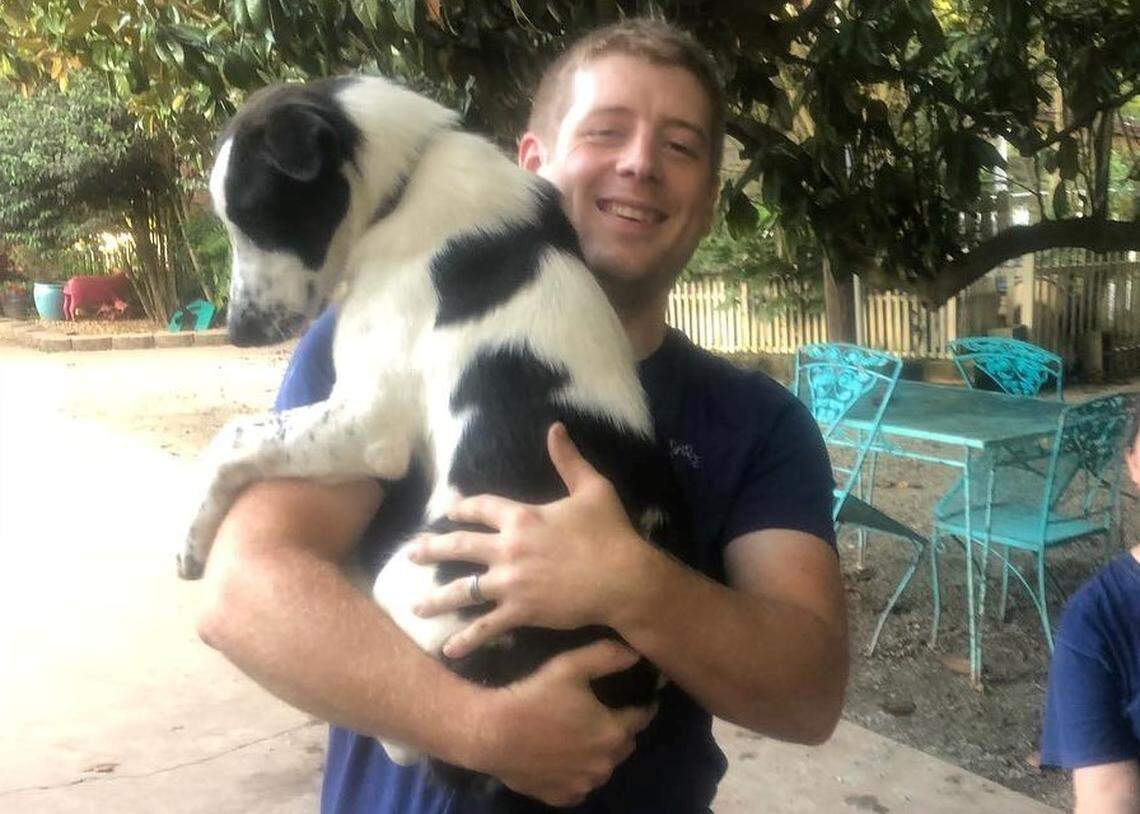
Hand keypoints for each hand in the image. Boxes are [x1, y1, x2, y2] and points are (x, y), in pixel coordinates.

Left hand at [410, 423, 650, 657]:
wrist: (624, 578)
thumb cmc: (611, 533)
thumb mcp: (592, 489)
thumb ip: (569, 459)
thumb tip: (555, 427)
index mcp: (522, 517)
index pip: (482, 508)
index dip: (462, 507)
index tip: (448, 510)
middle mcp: (508, 548)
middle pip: (460, 546)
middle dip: (432, 550)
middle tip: (410, 554)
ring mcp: (511, 582)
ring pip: (464, 590)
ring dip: (437, 599)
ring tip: (416, 607)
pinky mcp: (522, 611)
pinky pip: (487, 627)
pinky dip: (468, 639)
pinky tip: (449, 649)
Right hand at [470, 640, 655, 806]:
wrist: (491, 732)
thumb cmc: (534, 697)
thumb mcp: (570, 666)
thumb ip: (607, 657)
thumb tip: (636, 653)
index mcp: (612, 732)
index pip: (642, 717)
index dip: (643, 704)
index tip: (642, 696)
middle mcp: (603, 764)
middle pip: (625, 744)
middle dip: (621, 729)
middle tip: (605, 713)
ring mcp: (582, 784)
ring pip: (603, 767)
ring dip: (600, 754)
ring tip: (583, 736)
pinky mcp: (561, 797)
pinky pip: (579, 786)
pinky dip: (578, 774)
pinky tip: (565, 758)